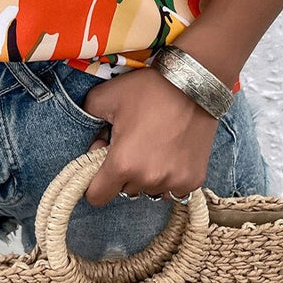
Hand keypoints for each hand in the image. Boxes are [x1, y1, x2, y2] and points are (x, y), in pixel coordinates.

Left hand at [79, 65, 219, 206]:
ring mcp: (174, 182)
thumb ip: (87, 119)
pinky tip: (170, 152)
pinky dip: (168, 176)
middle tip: (130, 144)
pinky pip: (172, 189)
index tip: (102, 163)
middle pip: (124, 191)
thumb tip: (94, 144)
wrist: (194, 85)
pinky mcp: (193, 180)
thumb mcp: (105, 95)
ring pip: (149, 191)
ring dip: (145, 176)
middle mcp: (148, 179)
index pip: (96, 196)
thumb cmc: (149, 90)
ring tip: (152, 146)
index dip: (94, 181)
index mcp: (123, 163)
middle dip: (122, 173)